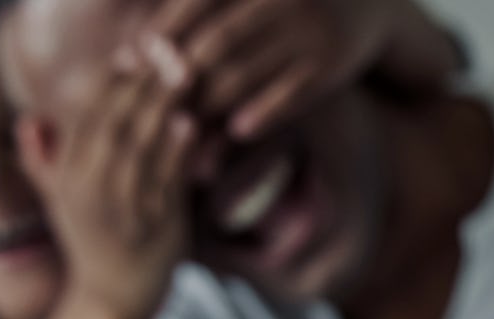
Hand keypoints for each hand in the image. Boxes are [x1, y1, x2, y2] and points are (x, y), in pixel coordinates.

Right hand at [21, 69, 196, 318]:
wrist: (111, 303)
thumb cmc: (90, 243)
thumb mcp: (58, 202)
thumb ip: (43, 159)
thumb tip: (29, 119)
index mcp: (67, 178)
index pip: (86, 116)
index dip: (110, 81)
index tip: (133, 53)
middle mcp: (89, 191)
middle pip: (114, 123)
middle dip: (140, 84)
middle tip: (167, 52)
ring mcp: (122, 209)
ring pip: (140, 148)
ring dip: (160, 108)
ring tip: (181, 75)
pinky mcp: (154, 228)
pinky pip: (166, 182)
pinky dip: (177, 151)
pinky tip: (189, 124)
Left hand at [129, 0, 457, 139]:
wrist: (368, 2)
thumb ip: (201, 8)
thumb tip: (132, 48)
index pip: (192, 4)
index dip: (156, 34)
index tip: (125, 63)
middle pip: (214, 44)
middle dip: (177, 78)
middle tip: (146, 107)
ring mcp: (310, 29)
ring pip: (246, 73)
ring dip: (210, 106)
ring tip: (184, 128)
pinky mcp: (334, 62)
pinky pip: (291, 94)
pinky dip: (263, 113)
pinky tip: (238, 131)